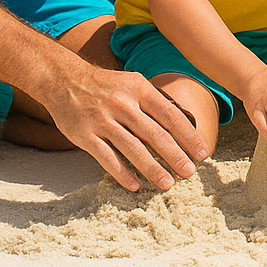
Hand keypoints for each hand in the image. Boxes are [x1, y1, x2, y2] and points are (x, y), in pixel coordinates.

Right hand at [41, 63, 209, 192]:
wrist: (64, 80)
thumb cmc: (107, 85)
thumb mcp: (133, 83)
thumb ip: (154, 102)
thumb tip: (183, 124)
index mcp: (139, 89)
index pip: (170, 115)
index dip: (188, 136)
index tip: (202, 152)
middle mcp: (123, 104)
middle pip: (155, 134)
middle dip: (175, 156)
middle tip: (190, 173)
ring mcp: (103, 120)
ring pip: (133, 149)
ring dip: (153, 169)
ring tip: (168, 183)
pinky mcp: (85, 136)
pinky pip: (107, 158)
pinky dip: (122, 174)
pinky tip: (135, 186)